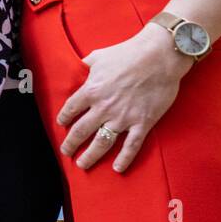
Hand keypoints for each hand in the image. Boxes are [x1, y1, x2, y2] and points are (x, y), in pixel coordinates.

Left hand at [59, 23, 191, 172]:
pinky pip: (131, 145)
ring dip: (90, 155)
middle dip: (71, 144)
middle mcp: (104, 107)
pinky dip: (124, 158)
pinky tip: (117, 168)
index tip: (61, 124)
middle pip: (81, 131)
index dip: (64, 119)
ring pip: (102, 142)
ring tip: (83, 164)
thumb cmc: (128, 53)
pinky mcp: (143, 122)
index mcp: (91, 90)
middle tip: (65, 152)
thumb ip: (86, 66)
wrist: (159, 56)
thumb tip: (79, 68)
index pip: (70, 110)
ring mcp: (123, 117)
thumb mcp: (98, 57)